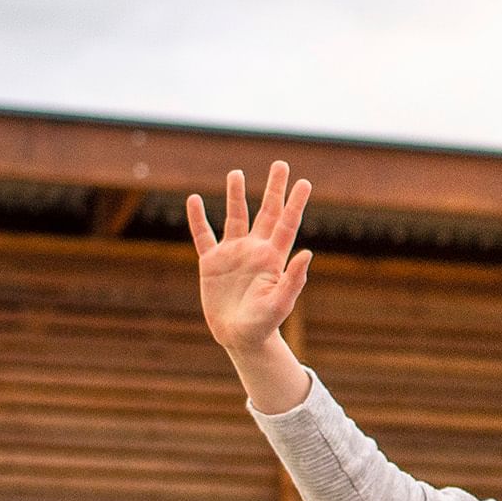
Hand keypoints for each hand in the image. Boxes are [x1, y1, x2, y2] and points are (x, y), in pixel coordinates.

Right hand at [187, 166, 318, 412]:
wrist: (240, 337)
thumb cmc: (265, 324)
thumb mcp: (281, 303)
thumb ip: (294, 279)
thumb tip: (307, 253)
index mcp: (274, 257)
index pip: (287, 223)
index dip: (295, 202)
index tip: (304, 182)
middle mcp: (255, 250)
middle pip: (266, 212)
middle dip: (274, 188)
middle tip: (281, 164)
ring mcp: (233, 254)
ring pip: (234, 217)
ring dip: (235, 195)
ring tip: (236, 173)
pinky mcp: (211, 263)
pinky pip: (203, 236)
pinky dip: (198, 219)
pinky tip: (193, 200)